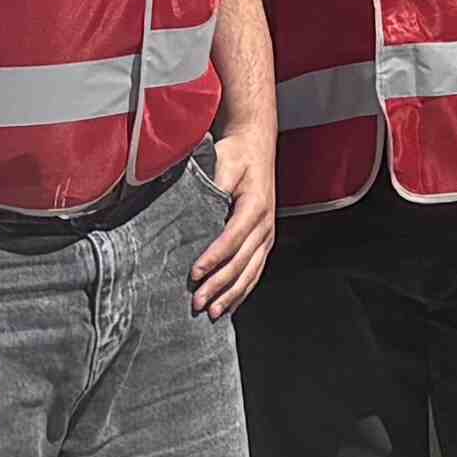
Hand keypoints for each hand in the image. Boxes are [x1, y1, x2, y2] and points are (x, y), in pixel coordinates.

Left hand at [189, 118, 278, 318]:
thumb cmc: (236, 154)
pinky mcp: (264, 241)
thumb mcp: (222, 162)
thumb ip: (210, 187)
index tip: (194, 274)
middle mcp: (265, 224)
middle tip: (196, 302)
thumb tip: (190, 211)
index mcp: (256, 205)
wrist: (256, 144)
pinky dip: (242, 290)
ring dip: (231, 294)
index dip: (213, 258)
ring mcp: (267, 234)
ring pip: (251, 272)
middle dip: (219, 285)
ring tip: (211, 312)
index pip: (233, 238)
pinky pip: (255, 271)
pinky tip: (228, 305)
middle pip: (242, 262)